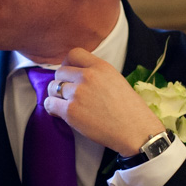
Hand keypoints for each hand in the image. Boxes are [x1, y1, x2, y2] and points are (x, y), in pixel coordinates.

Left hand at [43, 48, 163, 155]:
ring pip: (53, 88)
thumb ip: (97, 74)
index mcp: (101, 66)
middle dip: (61, 82)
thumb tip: (79, 76)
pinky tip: (59, 113)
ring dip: (56, 96)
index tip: (69, 75)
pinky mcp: (71, 111)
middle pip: (60, 72)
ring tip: (64, 105)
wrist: (135, 131)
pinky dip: (52, 108)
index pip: (74, 54)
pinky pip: (50, 104)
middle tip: (67, 94)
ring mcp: (78, 93)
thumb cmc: (130, 110)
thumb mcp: (117, 80)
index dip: (68, 64)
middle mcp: (87, 76)